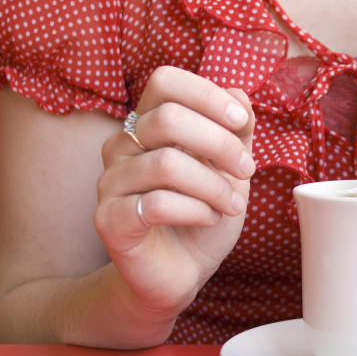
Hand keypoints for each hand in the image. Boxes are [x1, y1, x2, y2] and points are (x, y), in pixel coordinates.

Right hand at [94, 66, 255, 321]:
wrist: (180, 274)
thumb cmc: (203, 216)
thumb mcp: (230, 170)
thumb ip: (236, 131)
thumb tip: (240, 93)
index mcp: (148, 125)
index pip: (166, 81)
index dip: (207, 95)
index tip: (242, 122)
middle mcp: (122, 146)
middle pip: (169, 118)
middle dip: (221, 144)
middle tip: (247, 171)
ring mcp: (110, 182)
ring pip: (166, 164)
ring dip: (214, 185)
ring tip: (232, 206)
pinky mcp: (109, 220)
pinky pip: (155, 204)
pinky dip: (195, 210)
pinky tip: (209, 219)